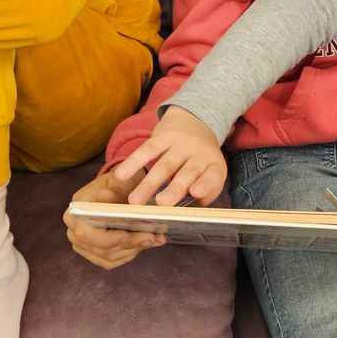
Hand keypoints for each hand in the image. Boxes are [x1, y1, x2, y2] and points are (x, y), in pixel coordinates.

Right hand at [64, 171, 166, 269]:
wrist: (118, 188)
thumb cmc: (118, 183)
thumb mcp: (118, 180)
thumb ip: (113, 189)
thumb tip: (106, 196)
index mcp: (75, 212)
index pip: (84, 233)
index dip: (105, 239)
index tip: (126, 235)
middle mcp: (75, 231)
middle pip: (100, 249)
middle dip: (128, 244)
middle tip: (152, 237)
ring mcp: (84, 245)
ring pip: (108, 257)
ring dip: (134, 249)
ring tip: (155, 238)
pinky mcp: (95, 253)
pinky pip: (112, 261)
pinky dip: (130, 254)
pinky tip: (147, 243)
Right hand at [112, 106, 227, 206]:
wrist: (195, 121)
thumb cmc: (199, 160)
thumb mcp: (208, 174)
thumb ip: (200, 195)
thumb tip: (182, 216)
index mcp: (214, 166)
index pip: (212, 177)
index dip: (205, 185)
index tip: (196, 193)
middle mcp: (200, 153)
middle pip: (187, 173)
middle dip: (175, 188)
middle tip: (163, 203)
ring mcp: (182, 144)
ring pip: (164, 165)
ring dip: (149, 183)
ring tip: (135, 201)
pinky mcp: (164, 136)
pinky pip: (148, 149)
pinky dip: (134, 162)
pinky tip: (122, 174)